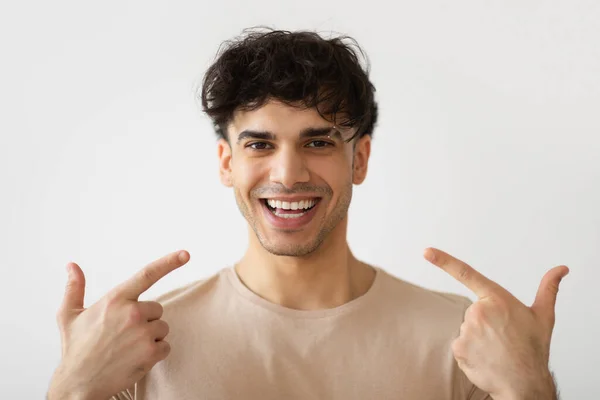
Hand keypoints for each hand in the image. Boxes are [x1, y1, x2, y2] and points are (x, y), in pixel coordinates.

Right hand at [48, 250, 189, 399]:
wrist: (78, 383)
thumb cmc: (76, 349)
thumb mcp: (69, 315)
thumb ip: (75, 288)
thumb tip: (72, 266)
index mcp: (115, 299)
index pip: (147, 274)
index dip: (169, 262)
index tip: (186, 254)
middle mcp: (132, 313)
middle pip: (156, 309)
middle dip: (146, 320)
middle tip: (124, 334)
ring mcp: (143, 333)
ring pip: (162, 328)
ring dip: (151, 337)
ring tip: (127, 347)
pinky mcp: (151, 352)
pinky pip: (166, 346)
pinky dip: (155, 353)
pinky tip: (135, 358)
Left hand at [423, 247, 567, 398]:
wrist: (525, 383)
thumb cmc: (533, 349)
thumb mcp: (543, 316)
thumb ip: (548, 288)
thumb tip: (561, 269)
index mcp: (496, 298)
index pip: (465, 273)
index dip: (443, 260)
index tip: (426, 252)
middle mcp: (478, 311)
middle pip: (473, 312)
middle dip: (485, 323)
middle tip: (502, 337)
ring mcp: (467, 329)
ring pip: (467, 329)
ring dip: (478, 339)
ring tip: (496, 350)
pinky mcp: (459, 347)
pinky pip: (460, 345)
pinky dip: (470, 352)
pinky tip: (486, 358)